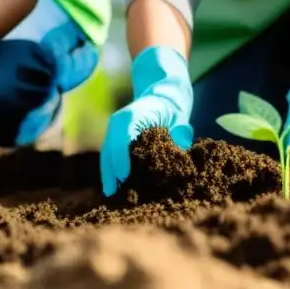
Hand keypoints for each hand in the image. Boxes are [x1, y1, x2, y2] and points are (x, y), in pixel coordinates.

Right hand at [100, 44, 193, 196]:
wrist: (163, 97)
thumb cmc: (172, 111)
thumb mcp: (180, 120)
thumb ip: (181, 134)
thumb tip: (182, 155)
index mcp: (137, 112)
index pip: (124, 133)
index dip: (122, 154)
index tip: (124, 175)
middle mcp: (122, 119)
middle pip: (110, 145)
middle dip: (110, 169)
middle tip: (114, 192)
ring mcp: (115, 127)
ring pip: (106, 151)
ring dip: (107, 172)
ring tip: (110, 193)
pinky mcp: (115, 136)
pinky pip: (108, 153)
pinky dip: (108, 168)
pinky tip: (111, 185)